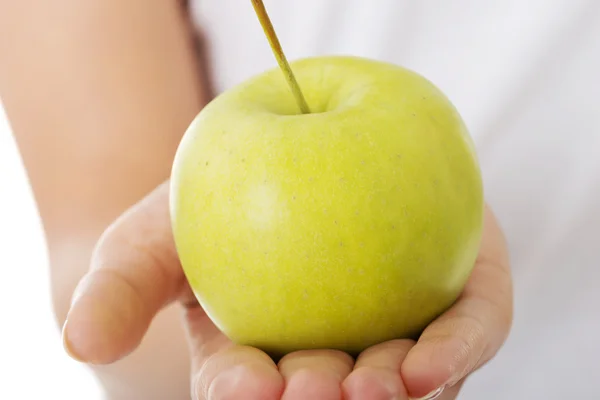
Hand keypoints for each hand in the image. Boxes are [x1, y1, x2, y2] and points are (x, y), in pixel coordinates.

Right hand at [62, 181, 511, 399]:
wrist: (295, 134)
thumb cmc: (217, 196)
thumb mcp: (157, 231)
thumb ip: (123, 282)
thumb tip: (78, 340)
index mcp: (262, 355)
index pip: (249, 388)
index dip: (244, 396)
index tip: (245, 389)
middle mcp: (333, 351)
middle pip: (331, 392)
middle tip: (313, 391)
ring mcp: (397, 327)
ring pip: (404, 381)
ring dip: (391, 396)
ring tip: (375, 389)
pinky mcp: (453, 292)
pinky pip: (468, 330)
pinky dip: (454, 352)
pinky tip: (429, 368)